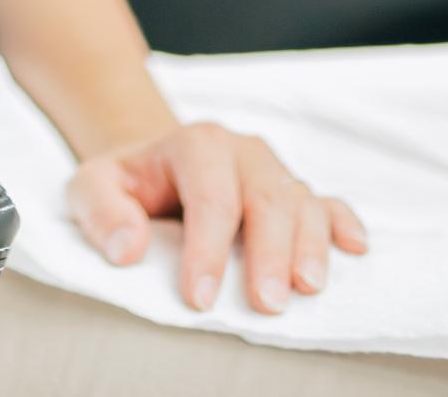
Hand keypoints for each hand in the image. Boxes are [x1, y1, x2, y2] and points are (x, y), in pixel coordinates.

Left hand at [67, 122, 367, 313]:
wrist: (152, 161)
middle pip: (266, 199)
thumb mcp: (92, 187)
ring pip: (302, 201)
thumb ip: (102, 212)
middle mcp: (243, 151)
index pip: (209, 197)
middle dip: (269, 253)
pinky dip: (343, 222)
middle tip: (267, 304)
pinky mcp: (293, 190)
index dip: (207, 249)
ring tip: (309, 287)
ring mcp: (273, 169)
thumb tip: (128, 247)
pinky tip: (355, 248)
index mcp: (196, 144)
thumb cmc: (125, 182)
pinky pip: (328, 202)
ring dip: (310, 245)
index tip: (201, 297)